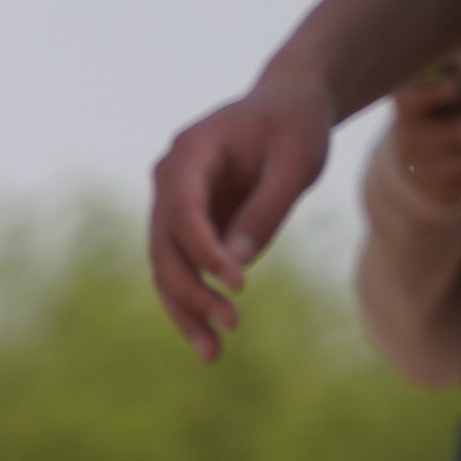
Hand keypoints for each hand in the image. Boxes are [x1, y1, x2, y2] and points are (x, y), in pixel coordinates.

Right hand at [146, 65, 342, 358]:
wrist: (285, 106)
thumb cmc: (295, 127)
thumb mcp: (297, 163)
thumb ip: (265, 211)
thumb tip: (234, 269)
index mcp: (191, 151)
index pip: (184, 210)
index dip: (205, 251)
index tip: (239, 284)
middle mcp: (168, 178)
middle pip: (164, 245)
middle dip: (191, 291)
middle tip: (230, 326)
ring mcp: (170, 202)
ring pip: (164, 264)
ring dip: (185, 309)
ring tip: (214, 354)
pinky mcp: (185, 223)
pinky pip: (180, 267)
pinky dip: (192, 301)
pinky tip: (209, 338)